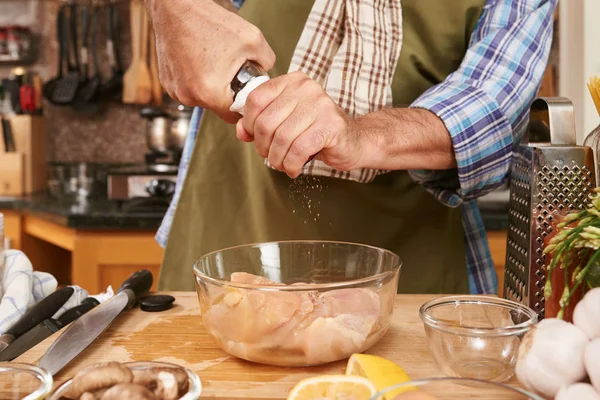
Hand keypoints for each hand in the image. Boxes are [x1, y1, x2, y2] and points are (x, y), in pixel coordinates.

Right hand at [144, 0, 275, 122]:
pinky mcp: (167, 81)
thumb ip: (267, 62)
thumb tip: (266, 73)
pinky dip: (197, 78)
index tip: (246, 93)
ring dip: (211, 85)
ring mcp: (175, 90)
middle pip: (218, 107)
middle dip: (227, 93)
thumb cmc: (209, 20)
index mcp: (209, 92)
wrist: (175, 6)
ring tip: (215, 62)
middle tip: (232, 70)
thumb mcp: (252, 39)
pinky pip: (189, 87)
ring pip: (203, 97)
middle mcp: (188, 96)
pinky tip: (200, 60)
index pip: (233, 116)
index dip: (243, 107)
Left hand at [237, 72, 365, 177]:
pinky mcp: (330, 125)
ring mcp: (320, 105)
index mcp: (292, 82)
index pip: (256, 99)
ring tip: (282, 164)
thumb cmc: (316, 131)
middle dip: (263, 146)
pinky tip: (294, 168)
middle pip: (266, 122)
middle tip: (270, 155)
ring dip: (277, 159)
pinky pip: (298, 149)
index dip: (248, 123)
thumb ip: (260, 123)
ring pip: (281, 138)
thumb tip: (241, 131)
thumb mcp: (285, 122)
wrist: (353, 140)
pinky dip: (291, 164)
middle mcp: (306, 88)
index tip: (255, 137)